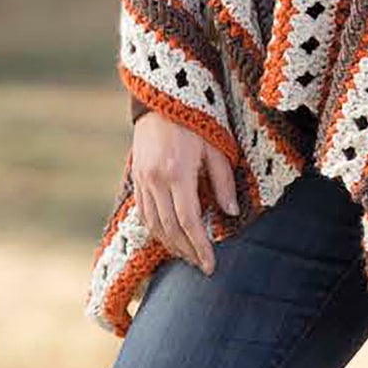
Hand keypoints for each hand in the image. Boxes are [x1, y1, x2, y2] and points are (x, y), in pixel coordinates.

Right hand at [130, 110, 239, 273]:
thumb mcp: (217, 149)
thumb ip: (224, 182)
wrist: (162, 100)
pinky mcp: (136, 177)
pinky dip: (156, 230)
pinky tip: (169, 238)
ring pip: (153, 224)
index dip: (200, 246)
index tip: (211, 265)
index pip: (189, 221)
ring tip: (188, 257)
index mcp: (177, 173)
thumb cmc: (198, 121)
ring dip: (170, 244)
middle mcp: (155, 180)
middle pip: (169, 228)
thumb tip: (231, 213)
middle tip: (202, 266)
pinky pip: (143, 212)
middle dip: (186, 251)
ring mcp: (142, 179)